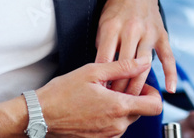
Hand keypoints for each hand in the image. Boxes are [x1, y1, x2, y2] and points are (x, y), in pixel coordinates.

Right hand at [38, 57, 161, 136]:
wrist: (38, 116)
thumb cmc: (62, 93)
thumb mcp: (93, 71)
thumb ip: (123, 67)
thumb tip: (144, 62)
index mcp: (118, 107)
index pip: (155, 106)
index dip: (153, 93)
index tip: (141, 84)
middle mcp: (116, 126)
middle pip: (141, 112)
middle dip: (135, 97)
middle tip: (118, 85)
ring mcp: (107, 136)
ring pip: (127, 120)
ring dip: (121, 107)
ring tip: (103, 95)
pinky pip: (114, 128)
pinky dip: (111, 116)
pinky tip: (96, 105)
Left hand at [95, 0, 175, 94]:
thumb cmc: (115, 13)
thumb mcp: (101, 26)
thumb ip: (103, 48)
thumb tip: (101, 76)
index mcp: (112, 28)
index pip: (105, 61)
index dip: (102, 80)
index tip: (99, 95)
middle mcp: (131, 30)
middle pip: (124, 66)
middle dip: (119, 87)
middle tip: (115, 102)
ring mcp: (148, 32)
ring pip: (144, 65)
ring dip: (138, 85)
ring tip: (132, 100)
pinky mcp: (162, 34)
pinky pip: (168, 57)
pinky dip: (171, 73)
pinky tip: (170, 89)